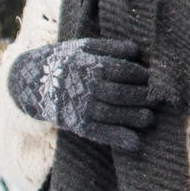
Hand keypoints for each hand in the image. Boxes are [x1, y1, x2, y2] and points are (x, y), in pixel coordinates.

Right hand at [7, 37, 154, 151]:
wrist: (33, 81)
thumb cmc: (67, 60)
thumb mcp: (85, 47)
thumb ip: (111, 48)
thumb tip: (136, 50)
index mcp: (90, 66)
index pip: (123, 71)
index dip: (141, 75)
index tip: (151, 78)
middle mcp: (87, 87)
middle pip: (121, 94)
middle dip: (142, 97)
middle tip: (156, 99)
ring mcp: (81, 107)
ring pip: (113, 114)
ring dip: (135, 117)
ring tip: (150, 117)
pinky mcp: (78, 124)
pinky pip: (100, 133)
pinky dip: (118, 139)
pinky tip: (135, 143)